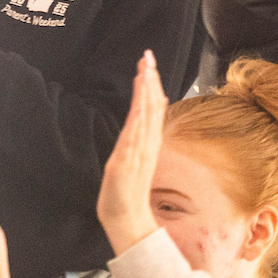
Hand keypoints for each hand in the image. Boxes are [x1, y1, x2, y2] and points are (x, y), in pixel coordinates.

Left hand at [97, 50, 165, 256]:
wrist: (125, 219)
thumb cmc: (126, 192)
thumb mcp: (133, 160)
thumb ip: (141, 140)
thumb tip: (146, 118)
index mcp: (147, 143)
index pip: (152, 109)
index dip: (150, 86)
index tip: (148, 64)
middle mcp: (145, 145)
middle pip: (150, 108)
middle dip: (149, 82)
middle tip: (148, 58)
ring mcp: (137, 153)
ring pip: (145, 117)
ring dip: (145, 94)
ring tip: (145, 72)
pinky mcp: (127, 163)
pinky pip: (136, 137)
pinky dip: (140, 120)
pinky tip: (141, 105)